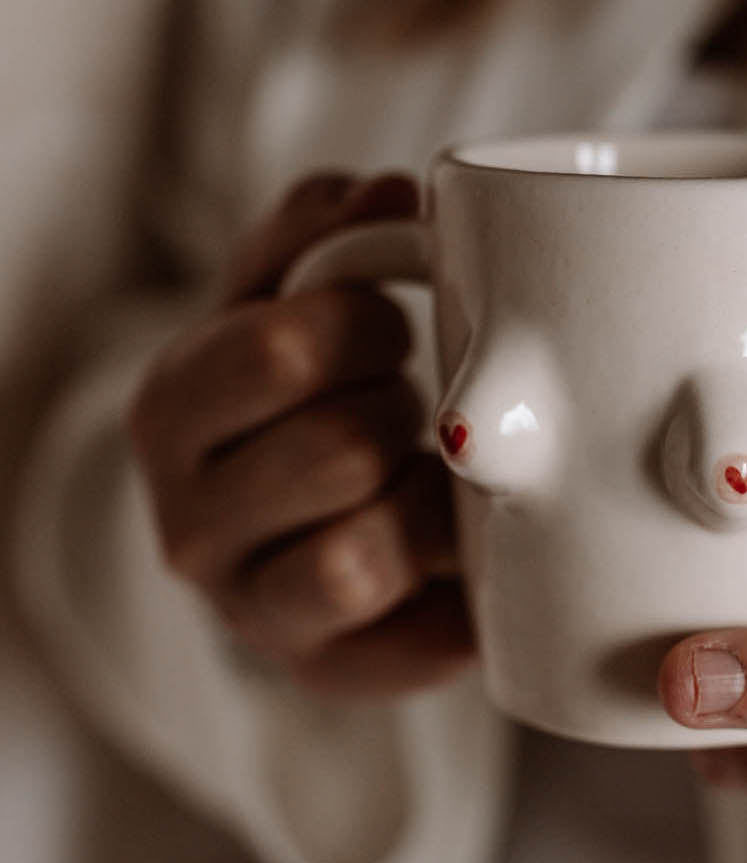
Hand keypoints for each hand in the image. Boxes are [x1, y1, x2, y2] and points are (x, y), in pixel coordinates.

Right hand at [129, 171, 474, 697]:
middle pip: (341, 445)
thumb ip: (322, 233)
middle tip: (405, 407)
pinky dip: (458, 584)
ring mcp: (254, 609)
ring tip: (425, 478)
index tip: (388, 326)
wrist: (288, 530)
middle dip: (400, 413)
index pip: (285, 348)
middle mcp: (187, 522)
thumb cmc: (295, 401)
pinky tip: (458, 550)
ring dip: (429, 500)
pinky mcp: (327, 671)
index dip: (369, 326)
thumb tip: (390, 191)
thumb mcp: (285, 299)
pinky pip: (420, 636)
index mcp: (172, 408)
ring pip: (370, 549)